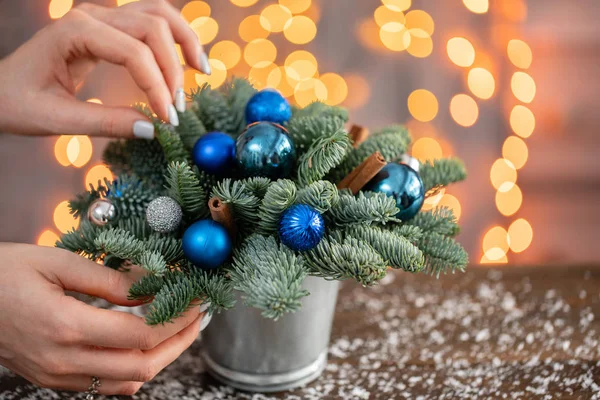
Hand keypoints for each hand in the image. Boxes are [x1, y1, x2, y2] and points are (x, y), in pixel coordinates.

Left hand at [0, 0, 210, 138]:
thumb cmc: (18, 103)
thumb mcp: (58, 119)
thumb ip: (106, 123)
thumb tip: (153, 130)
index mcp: (75, 31)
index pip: (134, 52)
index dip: (157, 86)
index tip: (168, 120)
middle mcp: (92, 15)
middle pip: (153, 27)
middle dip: (172, 69)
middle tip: (178, 109)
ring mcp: (102, 16)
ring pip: (158, 14)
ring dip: (184, 41)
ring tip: (202, 71)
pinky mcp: (110, 27)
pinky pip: (151, 21)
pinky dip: (174, 38)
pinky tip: (188, 59)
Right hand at [0, 243, 205, 395]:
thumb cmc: (4, 273)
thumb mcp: (58, 263)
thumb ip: (110, 280)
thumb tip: (154, 285)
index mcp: (65, 326)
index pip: (141, 336)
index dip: (176, 321)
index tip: (196, 302)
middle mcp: (63, 360)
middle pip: (142, 367)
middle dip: (179, 344)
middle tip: (197, 319)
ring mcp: (57, 376)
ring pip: (127, 382)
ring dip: (160, 358)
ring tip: (178, 330)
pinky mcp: (53, 379)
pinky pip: (106, 385)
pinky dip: (134, 369)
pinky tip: (145, 346)